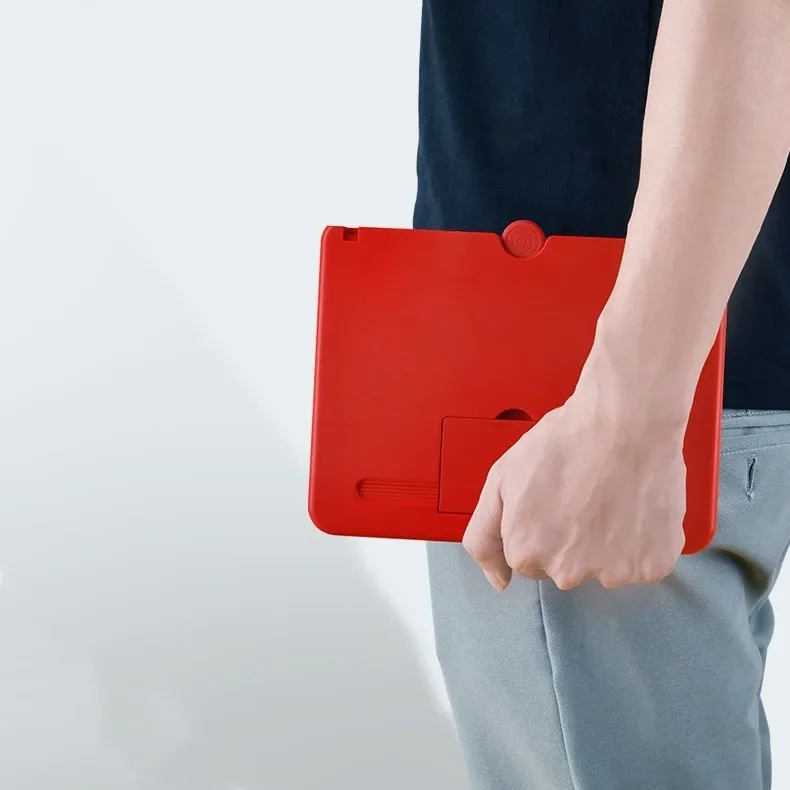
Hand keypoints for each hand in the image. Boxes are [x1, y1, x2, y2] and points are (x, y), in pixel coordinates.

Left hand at [462, 388, 687, 590]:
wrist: (624, 421)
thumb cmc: (564, 442)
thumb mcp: (500, 480)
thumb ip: (484, 536)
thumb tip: (499, 582)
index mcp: (526, 553)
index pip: (529, 560)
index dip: (540, 527)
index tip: (554, 501)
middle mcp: (566, 573)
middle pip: (565, 568)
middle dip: (571, 539)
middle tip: (583, 495)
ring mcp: (611, 573)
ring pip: (604, 567)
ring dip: (608, 542)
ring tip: (611, 496)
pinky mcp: (651, 566)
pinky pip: (643, 564)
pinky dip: (642, 541)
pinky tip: (635, 506)